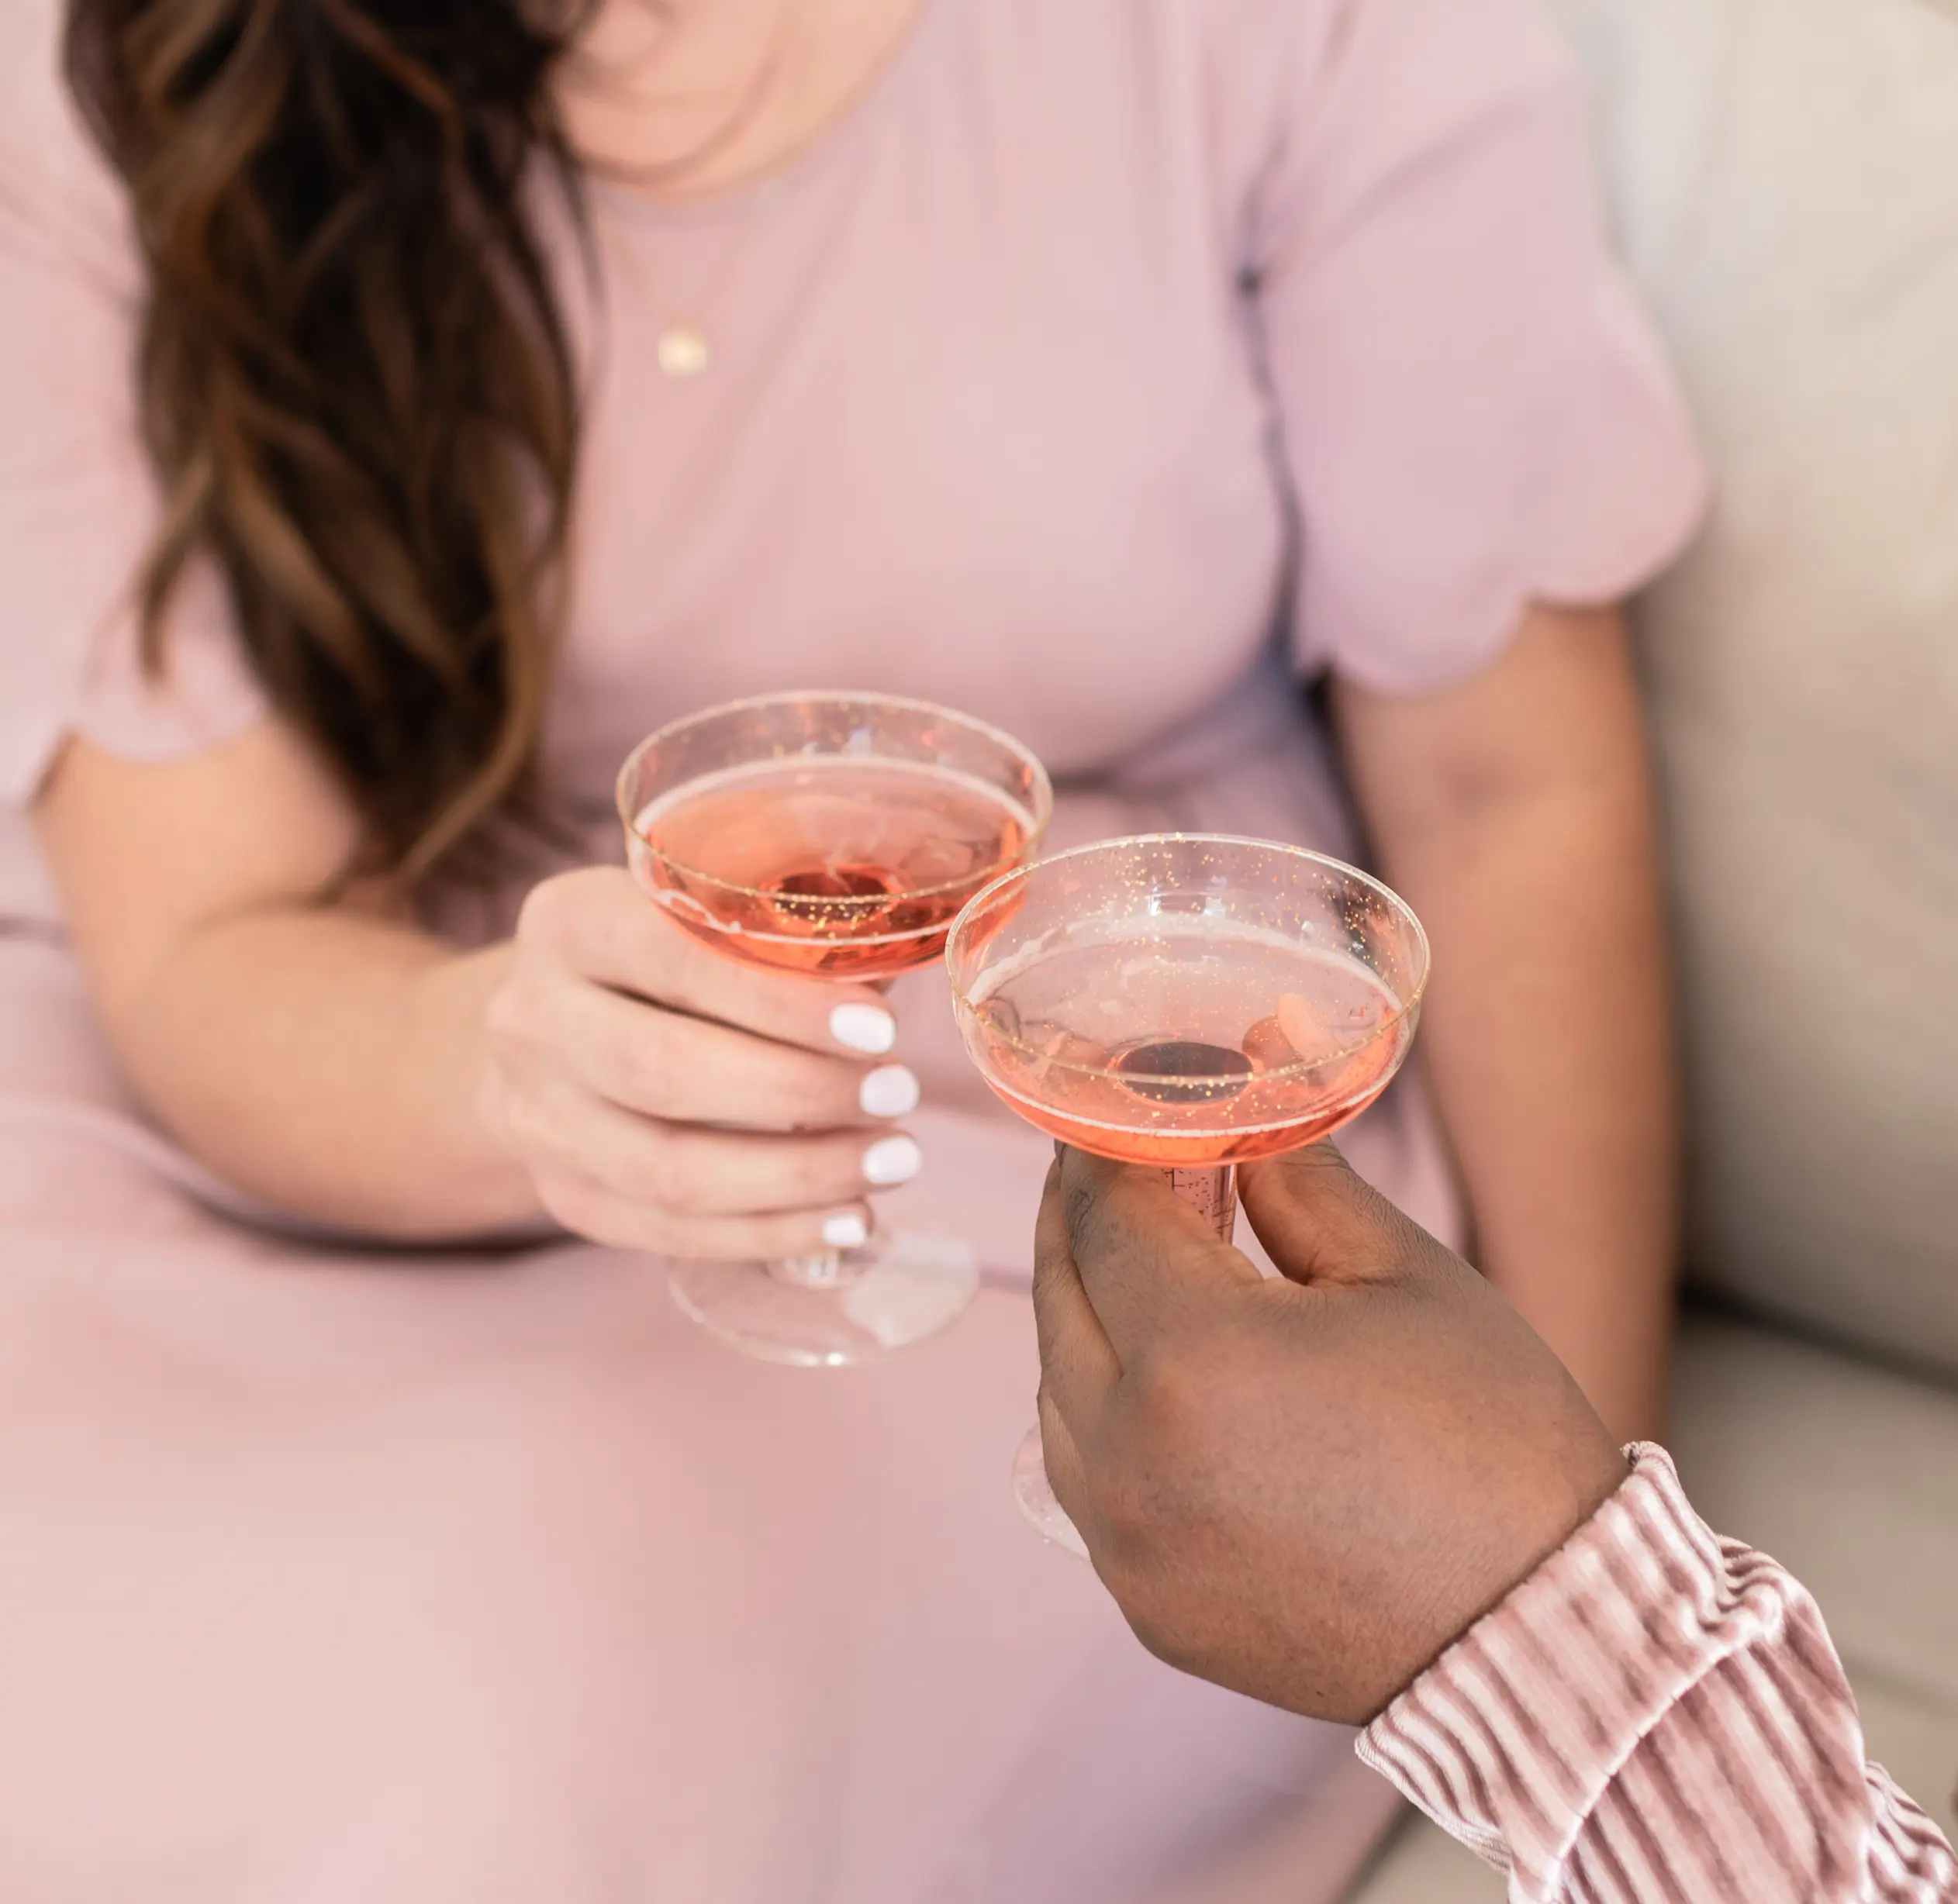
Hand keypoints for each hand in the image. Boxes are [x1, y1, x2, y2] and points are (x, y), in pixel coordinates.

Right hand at [479, 867, 923, 1256]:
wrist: (548, 1032)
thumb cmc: (663, 960)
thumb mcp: (701, 918)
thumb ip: (782, 940)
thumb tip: (898, 978)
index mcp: (570, 922)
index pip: (677, 960)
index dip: (782, 1003)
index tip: (881, 1031)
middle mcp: (532, 1019)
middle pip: (665, 1072)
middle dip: (800, 1092)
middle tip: (898, 1093)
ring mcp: (537, 1117)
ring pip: (669, 1170)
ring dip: (798, 1175)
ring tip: (893, 1160)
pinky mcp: (563, 1194)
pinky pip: (668, 1231)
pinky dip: (769, 1232)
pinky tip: (846, 1216)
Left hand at [1032, 1143, 1628, 1723]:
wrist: (1544, 1633)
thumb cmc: (1492, 1444)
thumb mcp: (1400, 1272)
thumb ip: (1295, 1170)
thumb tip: (1249, 1074)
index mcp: (1193, 1359)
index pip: (1104, 1212)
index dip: (1106, 1137)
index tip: (1120, 1092)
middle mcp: (1129, 1458)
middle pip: (1060, 1292)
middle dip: (1083, 1211)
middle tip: (1122, 1157)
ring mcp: (1126, 1544)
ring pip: (1058, 1386)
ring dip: (1088, 1311)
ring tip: (1146, 1259)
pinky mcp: (1145, 1603)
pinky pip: (1087, 1476)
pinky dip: (1105, 1410)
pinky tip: (1163, 1374)